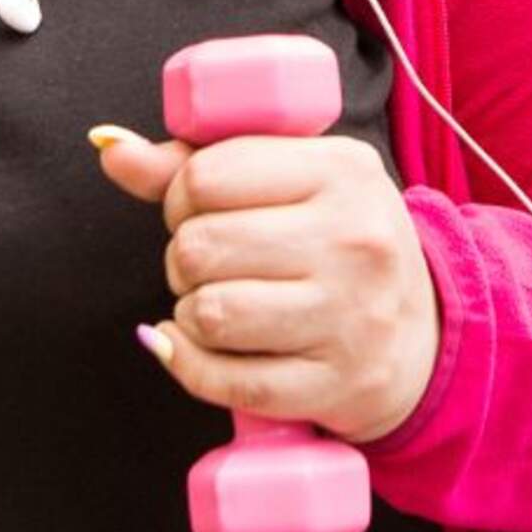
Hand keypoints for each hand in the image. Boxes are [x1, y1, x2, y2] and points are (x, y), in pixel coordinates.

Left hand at [92, 122, 439, 444]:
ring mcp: (349, 317)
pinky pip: (225, 381)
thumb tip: (107, 146)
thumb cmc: (337, 245)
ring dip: (189, 313)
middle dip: (183, 258)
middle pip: (198, 246)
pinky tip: (203, 348)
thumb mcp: (293, 181)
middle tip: (209, 264)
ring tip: (215, 304)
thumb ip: (196, 162)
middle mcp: (355, 240)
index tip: (198, 210)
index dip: (180, 196)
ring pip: (209, 314)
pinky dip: (192, 365)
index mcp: (344, 170)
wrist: (424, 338)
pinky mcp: (335, 385)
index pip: (207, 175)